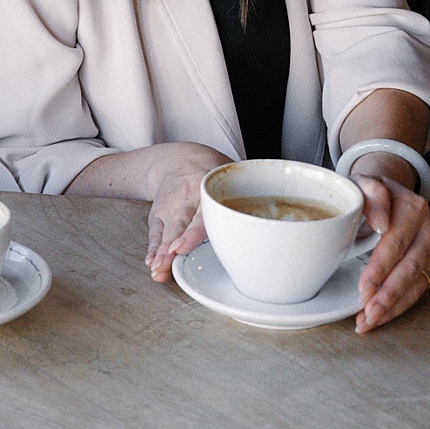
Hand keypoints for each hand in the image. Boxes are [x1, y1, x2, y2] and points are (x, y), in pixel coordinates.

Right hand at [144, 143, 233, 282]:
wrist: (179, 159)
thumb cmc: (212, 174)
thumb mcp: (229, 178)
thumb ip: (247, 202)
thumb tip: (277, 234)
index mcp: (205, 187)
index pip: (201, 214)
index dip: (192, 233)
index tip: (182, 247)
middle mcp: (185, 197)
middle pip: (179, 224)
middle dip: (174, 244)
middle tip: (168, 261)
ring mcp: (169, 205)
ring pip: (165, 230)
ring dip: (161, 252)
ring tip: (157, 269)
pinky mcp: (158, 213)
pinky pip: (155, 232)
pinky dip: (153, 248)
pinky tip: (152, 263)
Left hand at [351, 173, 429, 333]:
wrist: (389, 189)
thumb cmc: (370, 189)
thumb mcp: (364, 181)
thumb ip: (371, 191)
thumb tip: (381, 222)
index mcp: (413, 208)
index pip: (396, 243)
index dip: (380, 268)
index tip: (364, 288)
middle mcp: (429, 230)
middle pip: (409, 268)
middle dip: (388, 295)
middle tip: (368, 314)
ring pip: (415, 283)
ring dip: (392, 306)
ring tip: (369, 321)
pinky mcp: (429, 264)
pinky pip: (417, 289)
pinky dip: (398, 306)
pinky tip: (381, 316)